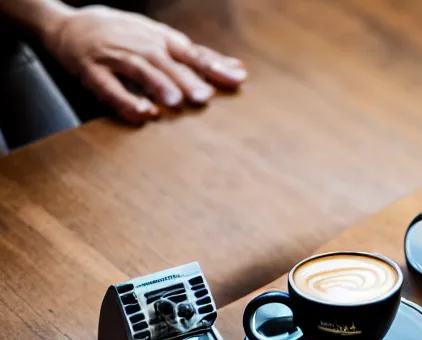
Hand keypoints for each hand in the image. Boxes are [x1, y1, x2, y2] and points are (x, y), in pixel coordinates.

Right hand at [44, 6, 246, 122]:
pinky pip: (109, 88)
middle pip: (166, 61)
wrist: (67, 26)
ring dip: (157, 84)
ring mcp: (115, 57)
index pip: (192, 52)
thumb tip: (238, 70)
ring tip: (174, 102)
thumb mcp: (161, 39)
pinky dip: (125, 100)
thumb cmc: (123, 35)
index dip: (214, 65)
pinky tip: (141, 114)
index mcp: (160, 39)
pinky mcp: (92, 72)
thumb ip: (196, 58)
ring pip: (139, 69)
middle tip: (204, 96)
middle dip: (186, 78)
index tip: (237, 79)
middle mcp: (140, 45)